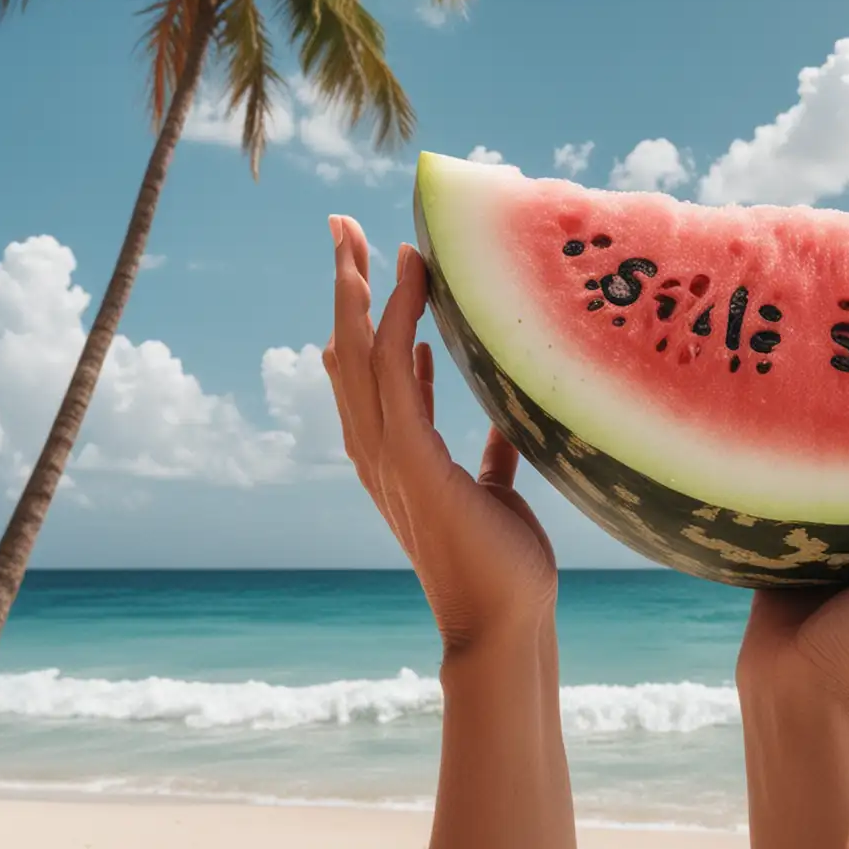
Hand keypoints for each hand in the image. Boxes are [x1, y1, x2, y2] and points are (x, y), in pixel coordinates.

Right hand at [323, 215, 557, 654]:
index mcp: (395, 454)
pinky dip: (400, 323)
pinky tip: (411, 280)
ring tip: (354, 238)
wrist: (506, 622)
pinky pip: (397, 377)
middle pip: (348, 350)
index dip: (364, 313)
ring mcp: (389, 458)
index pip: (368, 368)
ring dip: (357, 291)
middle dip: (345, 286)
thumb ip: (490, 451)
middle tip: (341, 226)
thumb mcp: (493, 489)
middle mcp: (379, 451)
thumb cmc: (502, 562)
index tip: (367, 264)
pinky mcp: (413, 464)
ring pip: (361, 355)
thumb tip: (505, 419)